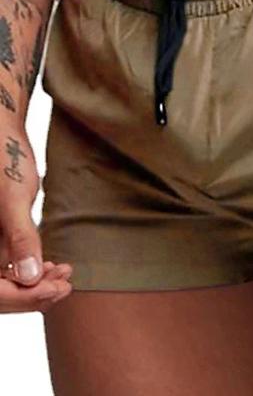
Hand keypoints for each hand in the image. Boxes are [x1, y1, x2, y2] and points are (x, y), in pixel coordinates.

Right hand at [0, 126, 72, 309]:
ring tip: (64, 274)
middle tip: (66, 286)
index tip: (56, 290)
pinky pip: (8, 266)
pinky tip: (54, 266)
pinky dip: (31, 269)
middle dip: (31, 294)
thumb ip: (19, 238)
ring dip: (34, 283)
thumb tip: (30, 278)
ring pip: (5, 281)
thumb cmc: (4, 159)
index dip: (23, 297)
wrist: (3, 136)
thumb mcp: (13, 198)